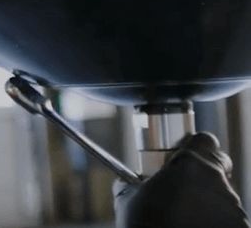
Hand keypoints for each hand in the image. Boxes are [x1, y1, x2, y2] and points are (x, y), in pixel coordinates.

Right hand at [114, 132, 249, 227]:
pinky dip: (215, 222)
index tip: (183, 161)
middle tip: (181, 194)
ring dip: (207, 203)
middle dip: (200, 180)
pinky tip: (193, 227)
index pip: (205, 141)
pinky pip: (229, 220)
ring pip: (222, 197)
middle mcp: (217, 183)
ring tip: (184, 218)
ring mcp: (233, 209)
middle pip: (215, 171)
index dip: (194, 149)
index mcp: (190, 165)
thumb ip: (133, 181)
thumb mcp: (128, 197)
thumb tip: (126, 180)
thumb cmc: (144, 225)